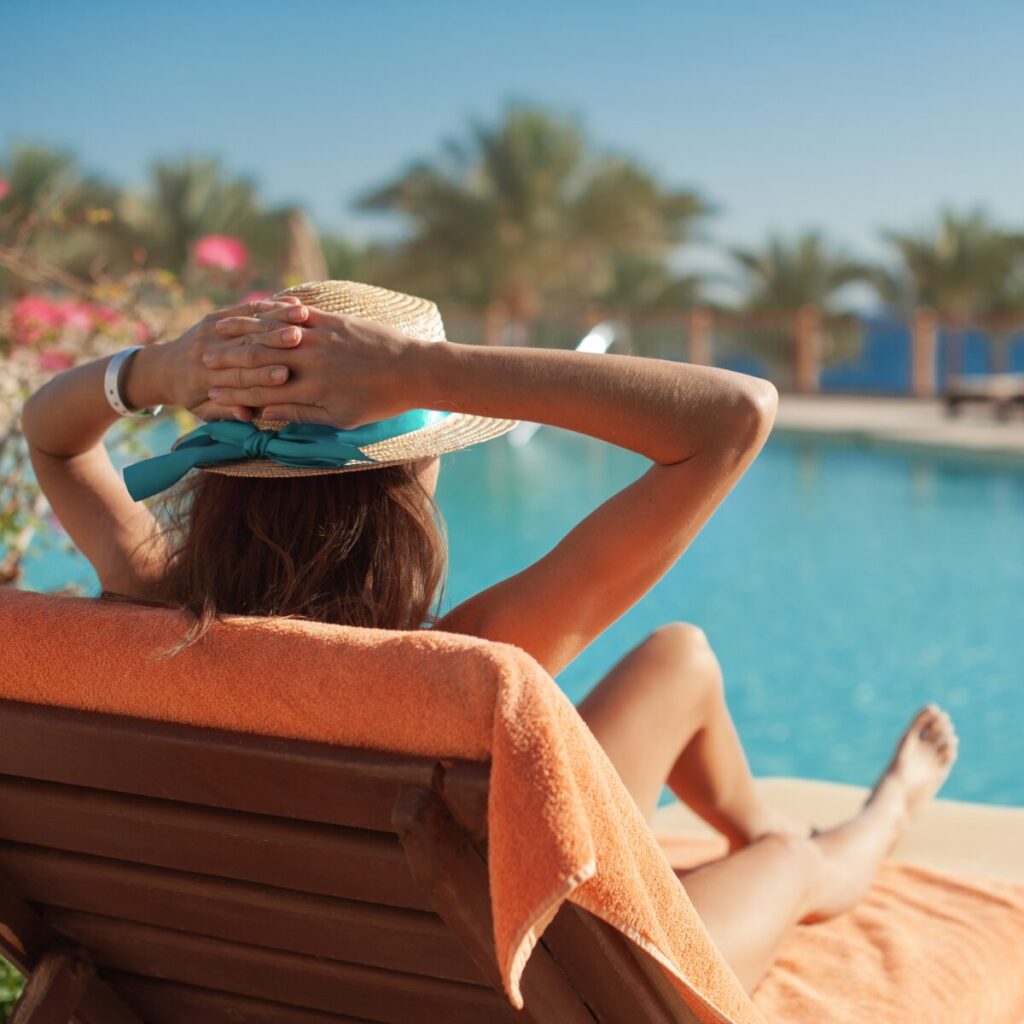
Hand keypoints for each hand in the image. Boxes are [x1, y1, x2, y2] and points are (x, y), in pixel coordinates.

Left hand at [147, 297, 311, 421]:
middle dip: (274, 342)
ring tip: (302, 317)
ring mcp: (210, 331)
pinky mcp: (215, 318)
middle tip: (299, 340)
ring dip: (277, 318)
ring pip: (248, 324)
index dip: (263, 375)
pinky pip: (245, 309)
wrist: (163, 368)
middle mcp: (207, 350)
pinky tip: (292, 304)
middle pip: (246, 346)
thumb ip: (226, 413)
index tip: (287, 375)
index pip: (239, 376)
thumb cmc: (190, 396)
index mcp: (205, 378)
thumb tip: (247, 415)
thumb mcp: (203, 412)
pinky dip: (269, 306)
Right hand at [201, 308, 424, 425]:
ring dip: (245, 333)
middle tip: (204, 361)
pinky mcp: (333, 321)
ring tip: (220, 331)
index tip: (210, 393)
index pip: (261, 391)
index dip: (233, 392)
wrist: (414, 370)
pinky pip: (299, 314)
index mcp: (309, 389)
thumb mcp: (340, 418)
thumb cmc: (380, 402)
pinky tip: (260, 308)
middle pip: (259, 360)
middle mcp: (309, 361)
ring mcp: (320, 338)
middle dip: (229, 361)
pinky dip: (277, 312)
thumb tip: (266, 415)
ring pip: (274, 335)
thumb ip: (301, 414)